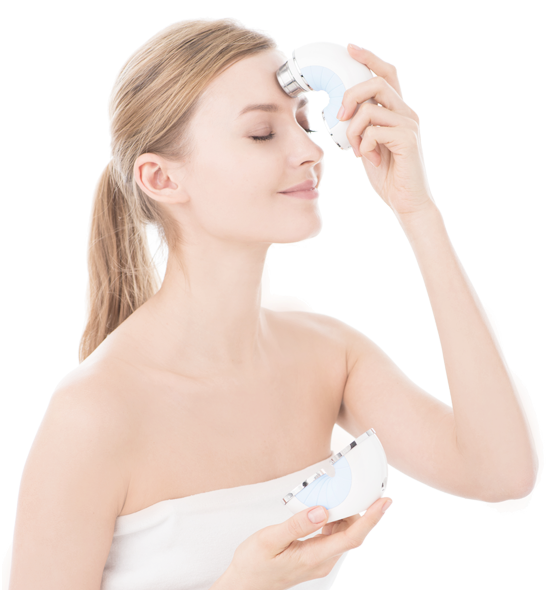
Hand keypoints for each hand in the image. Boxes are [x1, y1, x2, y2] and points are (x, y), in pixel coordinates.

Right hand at [224, 497, 391, 589]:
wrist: (244, 584)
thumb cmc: (253, 565)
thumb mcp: (269, 540)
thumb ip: (297, 525)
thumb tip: (321, 511)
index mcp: (314, 557)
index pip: (351, 537)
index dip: (370, 519)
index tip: (383, 503)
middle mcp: (323, 561)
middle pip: (350, 533)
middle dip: (358, 510)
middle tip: (357, 487)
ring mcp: (320, 560)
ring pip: (342, 533)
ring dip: (344, 514)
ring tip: (338, 494)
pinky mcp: (315, 557)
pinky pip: (332, 536)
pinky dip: (333, 520)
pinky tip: (323, 509)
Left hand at [338, 44, 435, 216]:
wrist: (407, 202)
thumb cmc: (388, 176)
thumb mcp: (369, 146)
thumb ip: (362, 127)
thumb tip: (344, 114)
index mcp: (398, 112)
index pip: (386, 75)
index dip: (369, 59)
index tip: (350, 50)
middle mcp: (406, 113)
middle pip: (376, 83)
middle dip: (351, 96)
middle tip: (340, 117)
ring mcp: (409, 125)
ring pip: (370, 109)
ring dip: (354, 130)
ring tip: (358, 151)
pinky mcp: (407, 140)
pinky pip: (374, 131)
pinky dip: (365, 146)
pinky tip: (370, 161)